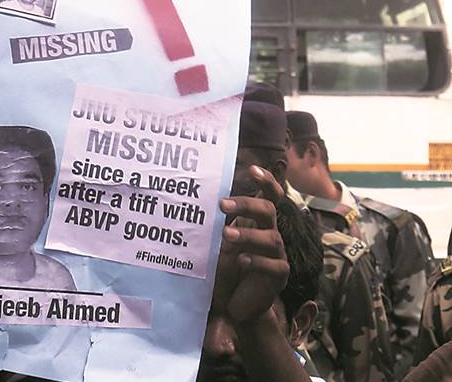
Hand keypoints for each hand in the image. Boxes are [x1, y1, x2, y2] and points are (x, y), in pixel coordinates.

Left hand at [215, 165, 287, 322]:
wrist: (236, 305)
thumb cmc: (226, 271)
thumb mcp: (217, 246)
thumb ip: (215, 227)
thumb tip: (194, 205)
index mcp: (258, 223)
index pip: (270, 196)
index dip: (266, 181)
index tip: (251, 169)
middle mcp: (270, 234)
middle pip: (268, 211)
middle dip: (246, 204)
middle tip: (222, 204)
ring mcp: (277, 255)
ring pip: (271, 238)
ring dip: (247, 235)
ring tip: (226, 235)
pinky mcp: (279, 276)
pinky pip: (273, 266)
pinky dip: (256, 262)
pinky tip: (241, 261)